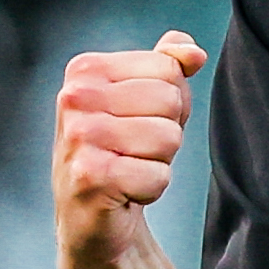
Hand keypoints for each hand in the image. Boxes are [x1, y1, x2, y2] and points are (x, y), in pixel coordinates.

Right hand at [53, 31, 203, 268]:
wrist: (89, 214)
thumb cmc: (121, 150)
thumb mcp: (146, 99)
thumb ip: (168, 64)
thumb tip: (194, 54)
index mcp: (85, 69)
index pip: (168, 68)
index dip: (168, 102)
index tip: (137, 121)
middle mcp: (74, 98)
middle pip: (170, 100)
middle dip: (166, 132)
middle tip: (133, 150)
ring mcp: (79, 137)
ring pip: (168, 138)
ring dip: (159, 161)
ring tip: (128, 168)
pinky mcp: (90, 177)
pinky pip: (158, 176)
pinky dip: (150, 189)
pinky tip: (123, 191)